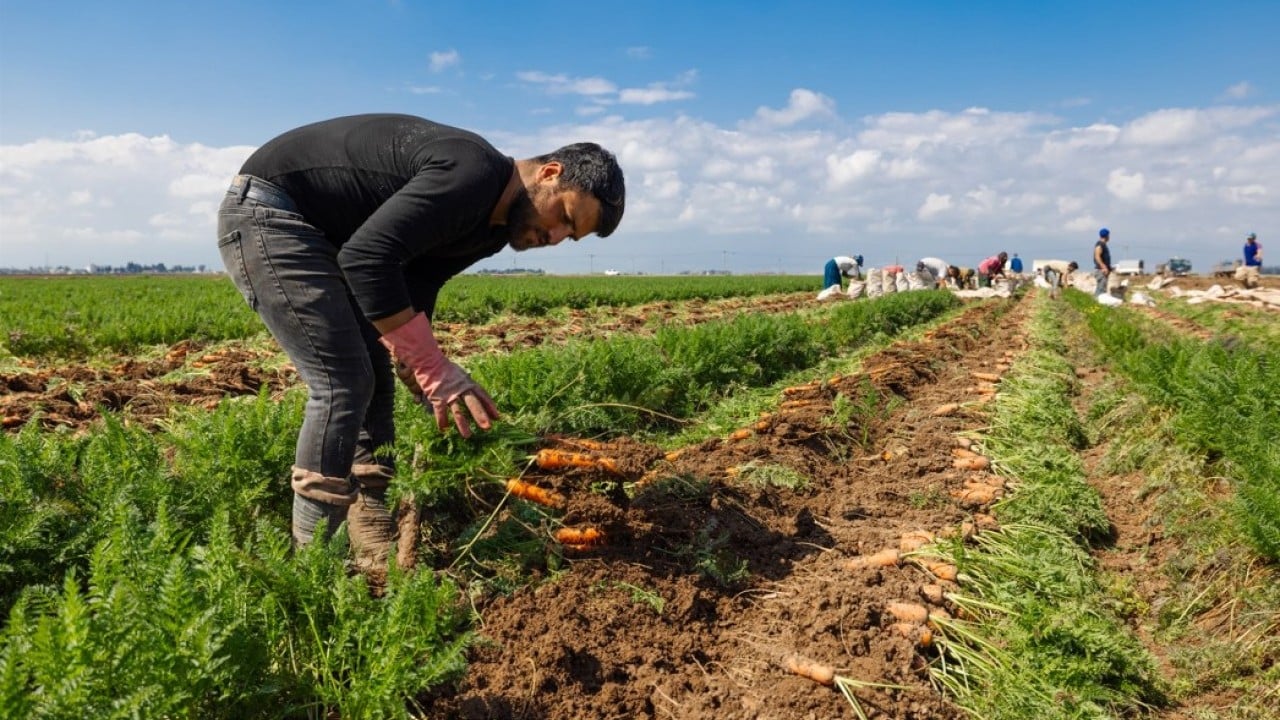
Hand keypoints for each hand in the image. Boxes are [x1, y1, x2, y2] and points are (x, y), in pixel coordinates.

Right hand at [379, 313, 498, 436]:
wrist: (429, 360)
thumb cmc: (444, 367)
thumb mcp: (460, 374)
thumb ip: (466, 383)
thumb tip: (472, 390)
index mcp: (468, 382)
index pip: (482, 395)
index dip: (490, 406)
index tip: (498, 417)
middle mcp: (461, 388)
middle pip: (473, 404)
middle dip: (481, 416)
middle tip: (488, 428)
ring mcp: (449, 393)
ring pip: (458, 410)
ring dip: (463, 424)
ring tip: (468, 436)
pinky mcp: (437, 396)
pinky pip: (440, 411)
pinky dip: (442, 420)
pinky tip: (444, 429)